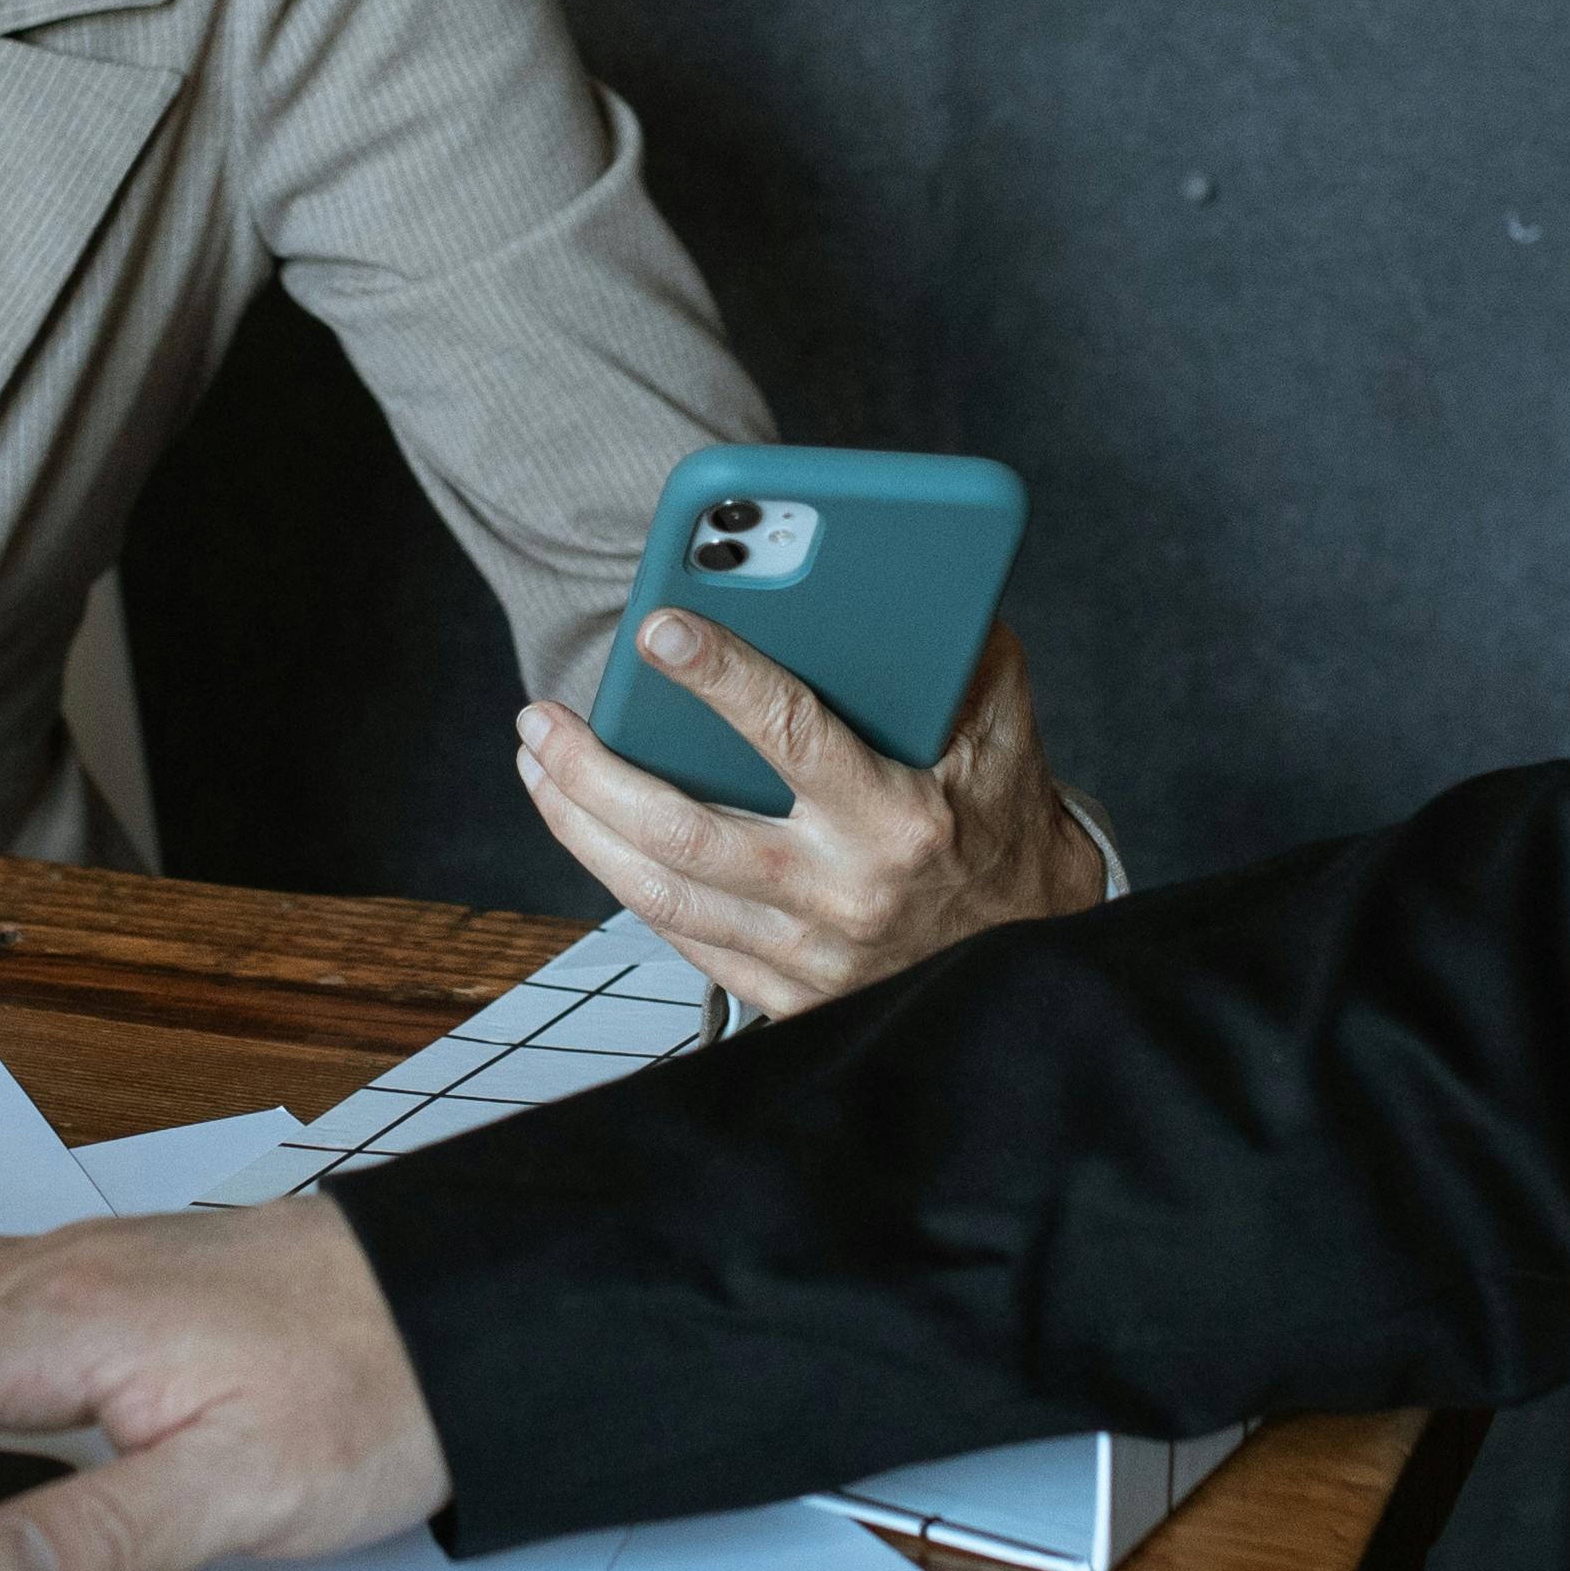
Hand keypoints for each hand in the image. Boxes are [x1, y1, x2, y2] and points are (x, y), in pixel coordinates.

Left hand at [514, 620, 1098, 1019]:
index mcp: (900, 819)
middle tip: (539, 717)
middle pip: (688, 833)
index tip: (656, 625)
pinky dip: (621, 878)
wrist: (1031, 960)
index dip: (721, 678)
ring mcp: (809, 956)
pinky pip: (679, 937)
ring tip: (538, 762)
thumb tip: (896, 573)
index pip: (794, 736)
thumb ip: (956, 653)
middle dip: (596, 773)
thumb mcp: (1002, 734)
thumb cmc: (1004, 823)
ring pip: (662, 893)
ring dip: (582, 825)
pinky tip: (583, 825)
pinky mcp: (786, 997)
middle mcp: (846, 893)